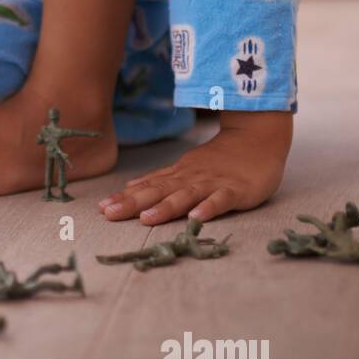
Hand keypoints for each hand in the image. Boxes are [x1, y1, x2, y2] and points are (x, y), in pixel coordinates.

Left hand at [97, 113, 291, 223]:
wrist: (257, 138)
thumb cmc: (220, 159)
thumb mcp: (186, 168)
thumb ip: (161, 180)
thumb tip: (129, 188)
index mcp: (178, 175)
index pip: (147, 188)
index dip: (124, 198)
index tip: (101, 209)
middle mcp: (190, 179)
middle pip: (158, 191)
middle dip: (133, 203)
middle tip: (109, 214)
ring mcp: (213, 183)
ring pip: (186, 196)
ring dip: (166, 207)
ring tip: (146, 219)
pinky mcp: (236, 190)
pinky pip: (220, 200)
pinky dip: (208, 209)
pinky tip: (196, 220)